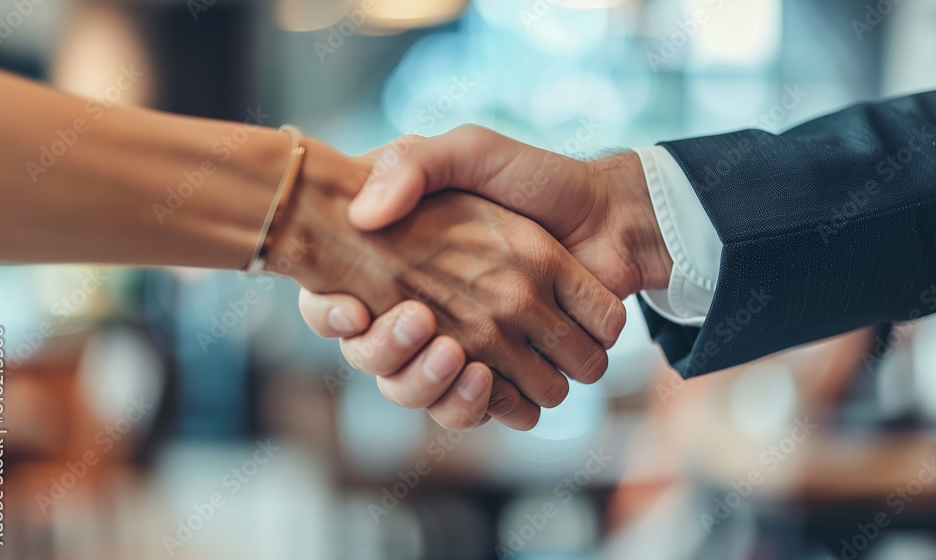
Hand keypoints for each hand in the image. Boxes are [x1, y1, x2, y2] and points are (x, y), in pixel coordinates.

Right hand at [270, 137, 625, 429]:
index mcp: (400, 266)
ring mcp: (468, 349)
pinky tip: (491, 378)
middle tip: (424, 323)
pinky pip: (480, 411)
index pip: (331, 306)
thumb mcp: (469, 151)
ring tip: (461, 352)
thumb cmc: (533, 179)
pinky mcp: (510, 374)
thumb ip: (414, 165)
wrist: (606, 215)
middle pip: (377, 364)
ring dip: (438, 384)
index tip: (355, 307)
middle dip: (392, 356)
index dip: (329, 316)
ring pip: (423, 396)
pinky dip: (486, 405)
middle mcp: (425, 315)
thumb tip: (363, 215)